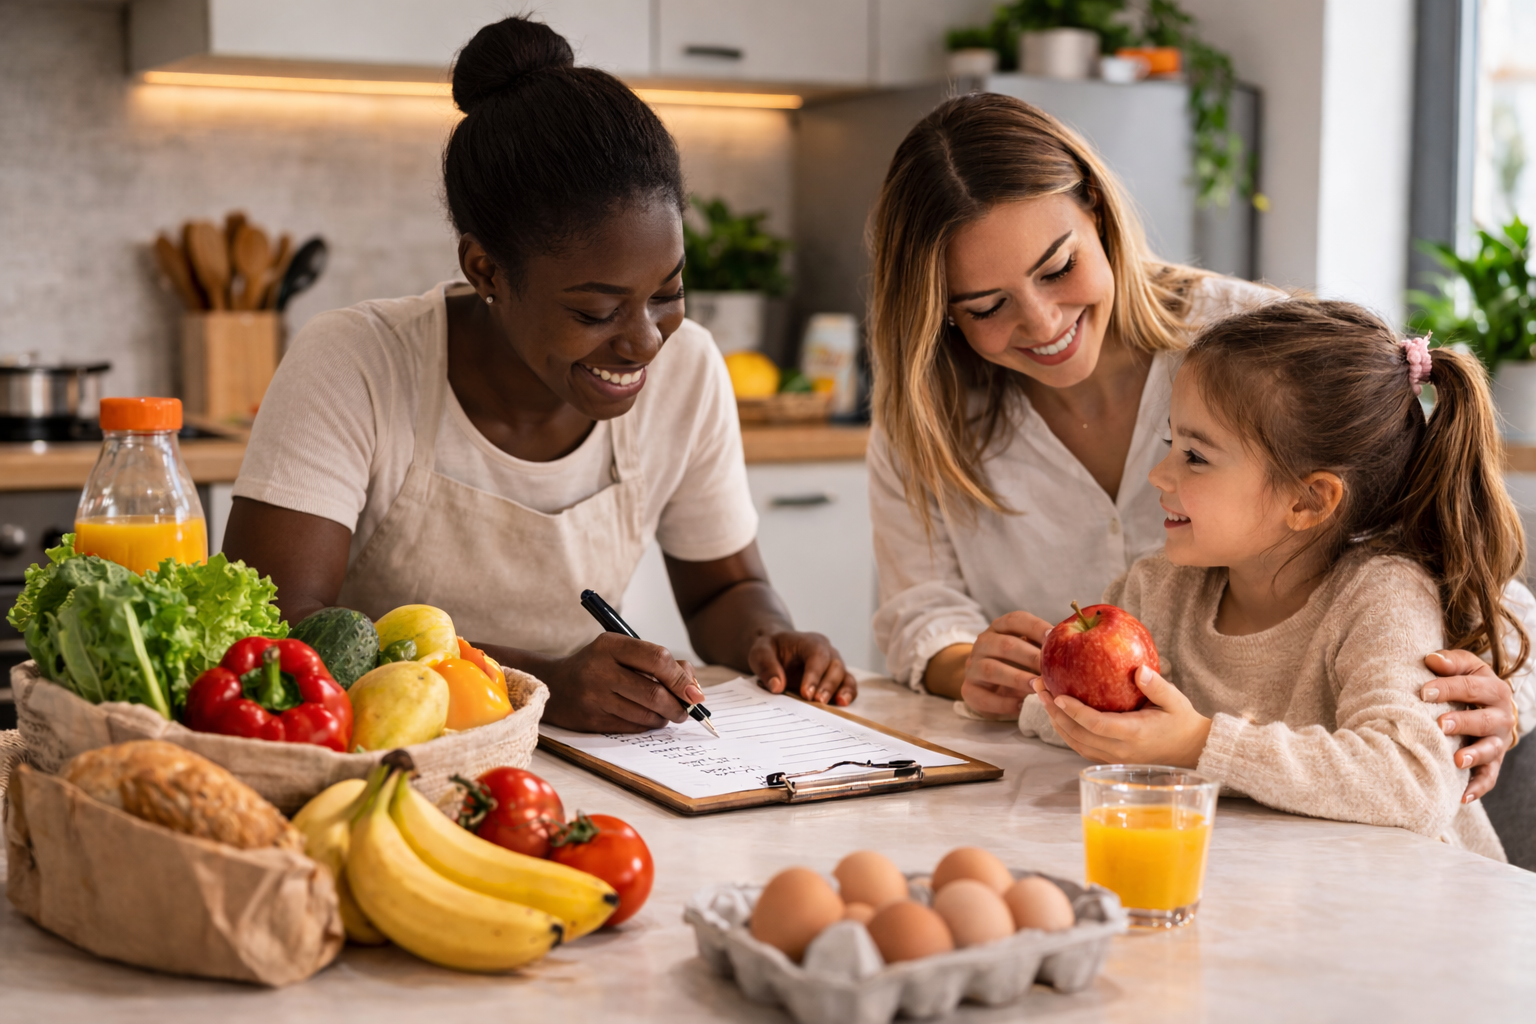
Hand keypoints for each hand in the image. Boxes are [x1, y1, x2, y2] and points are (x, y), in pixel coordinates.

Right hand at [539, 632, 705, 732]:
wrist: (553, 685)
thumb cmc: (597, 666)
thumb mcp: (621, 651)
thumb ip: (656, 661)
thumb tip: (692, 685)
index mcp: (610, 645)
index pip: (657, 659)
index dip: (681, 678)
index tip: (695, 693)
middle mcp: (600, 669)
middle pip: (654, 692)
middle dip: (677, 705)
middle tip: (686, 711)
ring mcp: (593, 696)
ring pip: (645, 714)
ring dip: (664, 718)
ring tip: (667, 714)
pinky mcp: (590, 720)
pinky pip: (631, 727)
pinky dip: (647, 725)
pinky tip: (647, 720)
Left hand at [751, 630, 855, 704]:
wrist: (777, 650)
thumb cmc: (771, 650)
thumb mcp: (760, 653)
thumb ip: (766, 667)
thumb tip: (777, 687)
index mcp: (809, 641)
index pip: (817, 655)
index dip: (814, 674)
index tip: (805, 693)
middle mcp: (826, 651)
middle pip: (835, 665)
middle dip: (828, 685)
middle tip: (818, 701)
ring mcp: (833, 665)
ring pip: (844, 675)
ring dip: (842, 690)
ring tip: (838, 704)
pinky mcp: (835, 678)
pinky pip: (847, 685)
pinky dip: (848, 694)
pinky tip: (842, 704)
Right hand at [960, 611, 1050, 717]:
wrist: (984, 681)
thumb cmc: (1015, 662)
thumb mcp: (1027, 648)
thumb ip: (1044, 646)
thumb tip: (1076, 646)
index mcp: (999, 628)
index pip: (1014, 620)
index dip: (1034, 627)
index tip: (1054, 637)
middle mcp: (983, 643)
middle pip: (1004, 645)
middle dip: (1030, 657)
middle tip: (1050, 669)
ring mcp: (972, 666)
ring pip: (991, 669)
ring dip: (1017, 678)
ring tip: (1037, 687)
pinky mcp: (968, 689)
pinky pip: (983, 696)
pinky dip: (1002, 703)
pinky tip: (1020, 706)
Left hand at [1031, 666, 1211, 767]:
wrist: (1191, 750)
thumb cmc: (1182, 722)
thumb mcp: (1175, 700)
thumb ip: (1157, 686)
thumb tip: (1139, 669)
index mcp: (1134, 734)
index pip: (1096, 725)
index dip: (1075, 712)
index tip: (1058, 695)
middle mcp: (1120, 750)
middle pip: (1078, 735)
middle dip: (1055, 711)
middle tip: (1039, 687)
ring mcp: (1114, 758)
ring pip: (1075, 743)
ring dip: (1056, 721)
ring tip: (1042, 697)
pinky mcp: (1110, 759)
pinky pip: (1081, 747)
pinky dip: (1065, 731)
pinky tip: (1057, 713)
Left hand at [1423, 650, 1516, 802]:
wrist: (1488, 705)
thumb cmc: (1467, 684)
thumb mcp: (1465, 668)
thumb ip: (1451, 662)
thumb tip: (1431, 659)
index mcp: (1494, 689)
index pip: (1471, 687)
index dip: (1448, 688)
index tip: (1423, 692)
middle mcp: (1501, 717)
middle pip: (1483, 720)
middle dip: (1463, 722)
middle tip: (1440, 724)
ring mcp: (1498, 742)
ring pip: (1490, 750)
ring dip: (1474, 755)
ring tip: (1456, 760)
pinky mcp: (1493, 763)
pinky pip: (1488, 778)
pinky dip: (1477, 788)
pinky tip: (1461, 797)